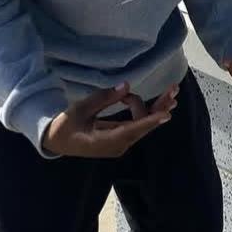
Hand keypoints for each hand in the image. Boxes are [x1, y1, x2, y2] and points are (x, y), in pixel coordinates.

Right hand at [42, 83, 177, 157]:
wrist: (56, 141)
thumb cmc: (65, 125)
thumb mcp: (81, 109)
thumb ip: (104, 98)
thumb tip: (126, 86)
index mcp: (107, 140)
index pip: (133, 128)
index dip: (150, 120)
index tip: (166, 114)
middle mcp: (119, 145)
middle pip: (144, 125)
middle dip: (160, 107)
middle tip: (174, 90)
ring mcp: (121, 143)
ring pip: (143, 125)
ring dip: (154, 108)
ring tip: (170, 91)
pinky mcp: (121, 139)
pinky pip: (138, 125)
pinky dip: (146, 113)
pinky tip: (159, 105)